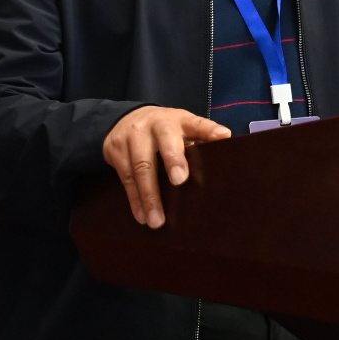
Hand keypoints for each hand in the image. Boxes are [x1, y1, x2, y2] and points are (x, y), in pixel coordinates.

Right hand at [101, 106, 229, 228]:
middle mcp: (156, 125)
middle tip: (180, 180)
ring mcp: (132, 137)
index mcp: (180, 119)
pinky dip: (134, 200)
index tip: (222, 137)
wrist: (125, 119)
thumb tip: (223, 157)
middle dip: (173, 160)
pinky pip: (125, 179)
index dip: (209, 130)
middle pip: (164, 143)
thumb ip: (202, 140)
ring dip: (149, 196)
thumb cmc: (166, 130)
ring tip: (157, 220)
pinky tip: (141, 216)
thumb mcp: (184, 128)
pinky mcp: (115, 151)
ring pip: (140, 167)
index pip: (198, 122)